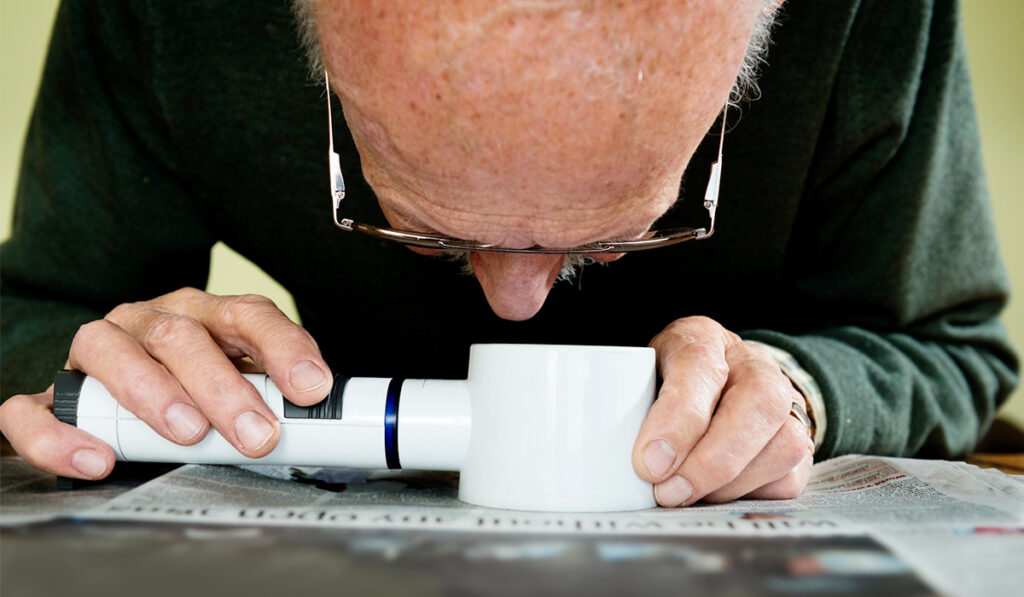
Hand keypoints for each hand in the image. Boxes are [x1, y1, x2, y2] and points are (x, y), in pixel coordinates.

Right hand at [0, 288, 331, 479]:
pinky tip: (99, 456)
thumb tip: (324, 421)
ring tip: (187, 433)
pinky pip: (38, 406)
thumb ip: (270, 394)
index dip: (283, 347)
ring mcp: (100, 349)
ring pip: (114, 352)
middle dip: (226, 388)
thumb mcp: (237, 380)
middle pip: (185, 337)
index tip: (311, 387)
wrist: (114, 389)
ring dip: (154, 393)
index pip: (249, 315)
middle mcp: (151, 321)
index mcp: (205, 314)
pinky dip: (63, 434)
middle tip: (256, 432)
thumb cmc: (189, 384)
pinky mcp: (57, 391)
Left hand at [632, 316, 813, 505]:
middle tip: (670, 492)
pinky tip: (716, 495)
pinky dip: (752, 493)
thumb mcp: (634, 380)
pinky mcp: (799, 438)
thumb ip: (625, 407)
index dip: (677, 418)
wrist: (712, 380)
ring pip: (783, 442)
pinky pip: (790, 475)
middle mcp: (751, 362)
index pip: (699, 364)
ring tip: (688, 496)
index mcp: (701, 337)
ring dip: (730, 483)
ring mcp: (784, 399)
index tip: (649, 462)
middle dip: (712, 459)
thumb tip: (617, 465)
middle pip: (758, 401)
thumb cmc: (661, 383)